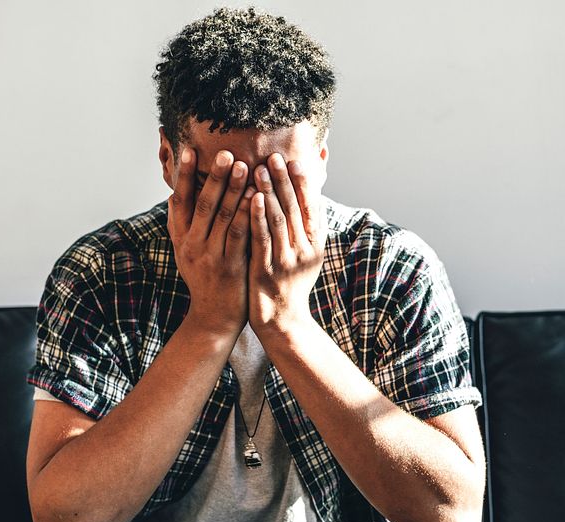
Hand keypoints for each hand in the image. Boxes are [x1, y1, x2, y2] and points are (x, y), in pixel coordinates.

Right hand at [167, 147, 254, 337]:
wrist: (214, 318)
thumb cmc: (205, 279)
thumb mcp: (186, 252)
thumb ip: (182, 224)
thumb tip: (174, 194)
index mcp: (180, 239)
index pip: (180, 201)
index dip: (183, 175)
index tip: (189, 150)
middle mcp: (192, 246)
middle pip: (202, 205)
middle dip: (214, 177)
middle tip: (224, 153)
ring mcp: (211, 257)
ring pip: (222, 217)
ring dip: (234, 190)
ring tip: (244, 166)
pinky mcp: (230, 267)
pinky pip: (240, 236)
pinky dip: (248, 214)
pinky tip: (257, 197)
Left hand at [248, 152, 326, 337]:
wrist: (283, 320)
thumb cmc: (291, 283)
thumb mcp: (307, 255)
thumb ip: (308, 227)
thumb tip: (310, 197)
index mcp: (315, 243)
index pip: (310, 206)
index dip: (303, 183)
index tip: (294, 160)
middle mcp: (304, 249)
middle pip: (294, 208)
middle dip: (283, 180)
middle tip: (273, 157)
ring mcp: (286, 260)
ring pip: (278, 219)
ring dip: (268, 192)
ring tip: (258, 169)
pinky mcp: (266, 270)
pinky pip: (261, 238)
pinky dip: (256, 215)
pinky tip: (250, 198)